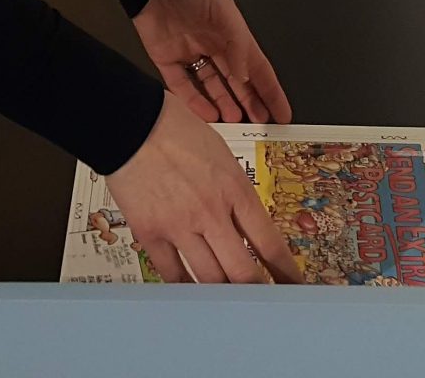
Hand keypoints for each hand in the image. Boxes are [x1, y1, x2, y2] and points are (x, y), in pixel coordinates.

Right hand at [105, 96, 306, 283]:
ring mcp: (180, 226)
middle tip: (264, 302)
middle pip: (243, 272)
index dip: (285, 271)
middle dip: (257, 292)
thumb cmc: (174, 129)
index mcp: (235, 189)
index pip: (269, 243)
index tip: (293, 285)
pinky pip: (172, 274)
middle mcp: (211, 212)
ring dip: (223, 293)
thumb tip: (245, 222)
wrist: (131, 123)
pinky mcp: (151, 233)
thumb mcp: (222, 155)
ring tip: (230, 301)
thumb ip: (235, 191)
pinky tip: (192, 291)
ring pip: (209, 279)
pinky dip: (185, 287)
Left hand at [132, 0, 292, 124]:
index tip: (282, 112)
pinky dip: (193, 101)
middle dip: (249, 104)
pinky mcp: (166, 57)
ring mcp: (190, 53)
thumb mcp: (224, 11)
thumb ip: (237, 45)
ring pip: (211, 87)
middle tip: (260, 125)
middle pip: (236, 82)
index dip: (271, 91)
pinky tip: (206, 115)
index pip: (258, 69)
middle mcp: (214, 46)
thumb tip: (245, 76)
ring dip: (223, 105)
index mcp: (233, 34)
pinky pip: (181, 85)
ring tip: (234, 123)